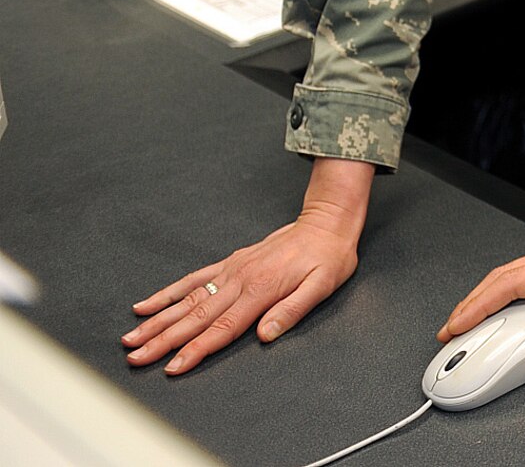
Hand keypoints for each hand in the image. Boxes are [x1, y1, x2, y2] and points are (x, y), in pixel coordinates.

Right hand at [123, 158, 373, 374]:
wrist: (325, 223)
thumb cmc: (328, 258)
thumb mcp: (323, 285)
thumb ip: (293, 310)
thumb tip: (266, 334)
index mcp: (261, 291)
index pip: (222, 328)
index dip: (196, 350)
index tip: (172, 367)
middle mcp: (240, 281)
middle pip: (195, 317)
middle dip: (163, 340)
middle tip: (135, 358)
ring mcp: (231, 271)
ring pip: (187, 300)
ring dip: (157, 321)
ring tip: (130, 338)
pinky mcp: (229, 263)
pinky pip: (193, 279)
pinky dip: (167, 293)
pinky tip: (145, 305)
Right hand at [440, 233, 524, 383]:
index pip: (510, 285)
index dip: (477, 307)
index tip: (455, 327)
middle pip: (505, 274)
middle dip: (473, 302)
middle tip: (452, 330)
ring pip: (517, 270)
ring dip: (490, 294)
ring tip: (472, 320)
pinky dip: (510, 288)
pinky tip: (508, 305)